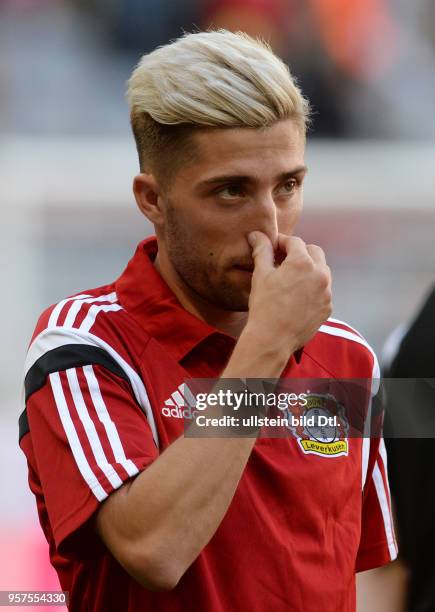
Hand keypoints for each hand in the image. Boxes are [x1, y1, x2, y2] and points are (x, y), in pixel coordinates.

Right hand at [245, 231, 331, 354]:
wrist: (272, 339)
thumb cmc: (264, 306)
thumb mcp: (261, 275)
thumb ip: (262, 251)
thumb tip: (257, 235)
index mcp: (303, 263)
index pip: (295, 242)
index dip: (281, 242)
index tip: (272, 247)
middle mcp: (320, 275)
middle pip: (314, 252)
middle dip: (300, 252)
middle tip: (283, 260)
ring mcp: (327, 293)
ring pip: (321, 272)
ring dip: (309, 270)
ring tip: (291, 279)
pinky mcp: (327, 308)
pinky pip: (323, 291)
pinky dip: (313, 289)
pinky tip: (297, 297)